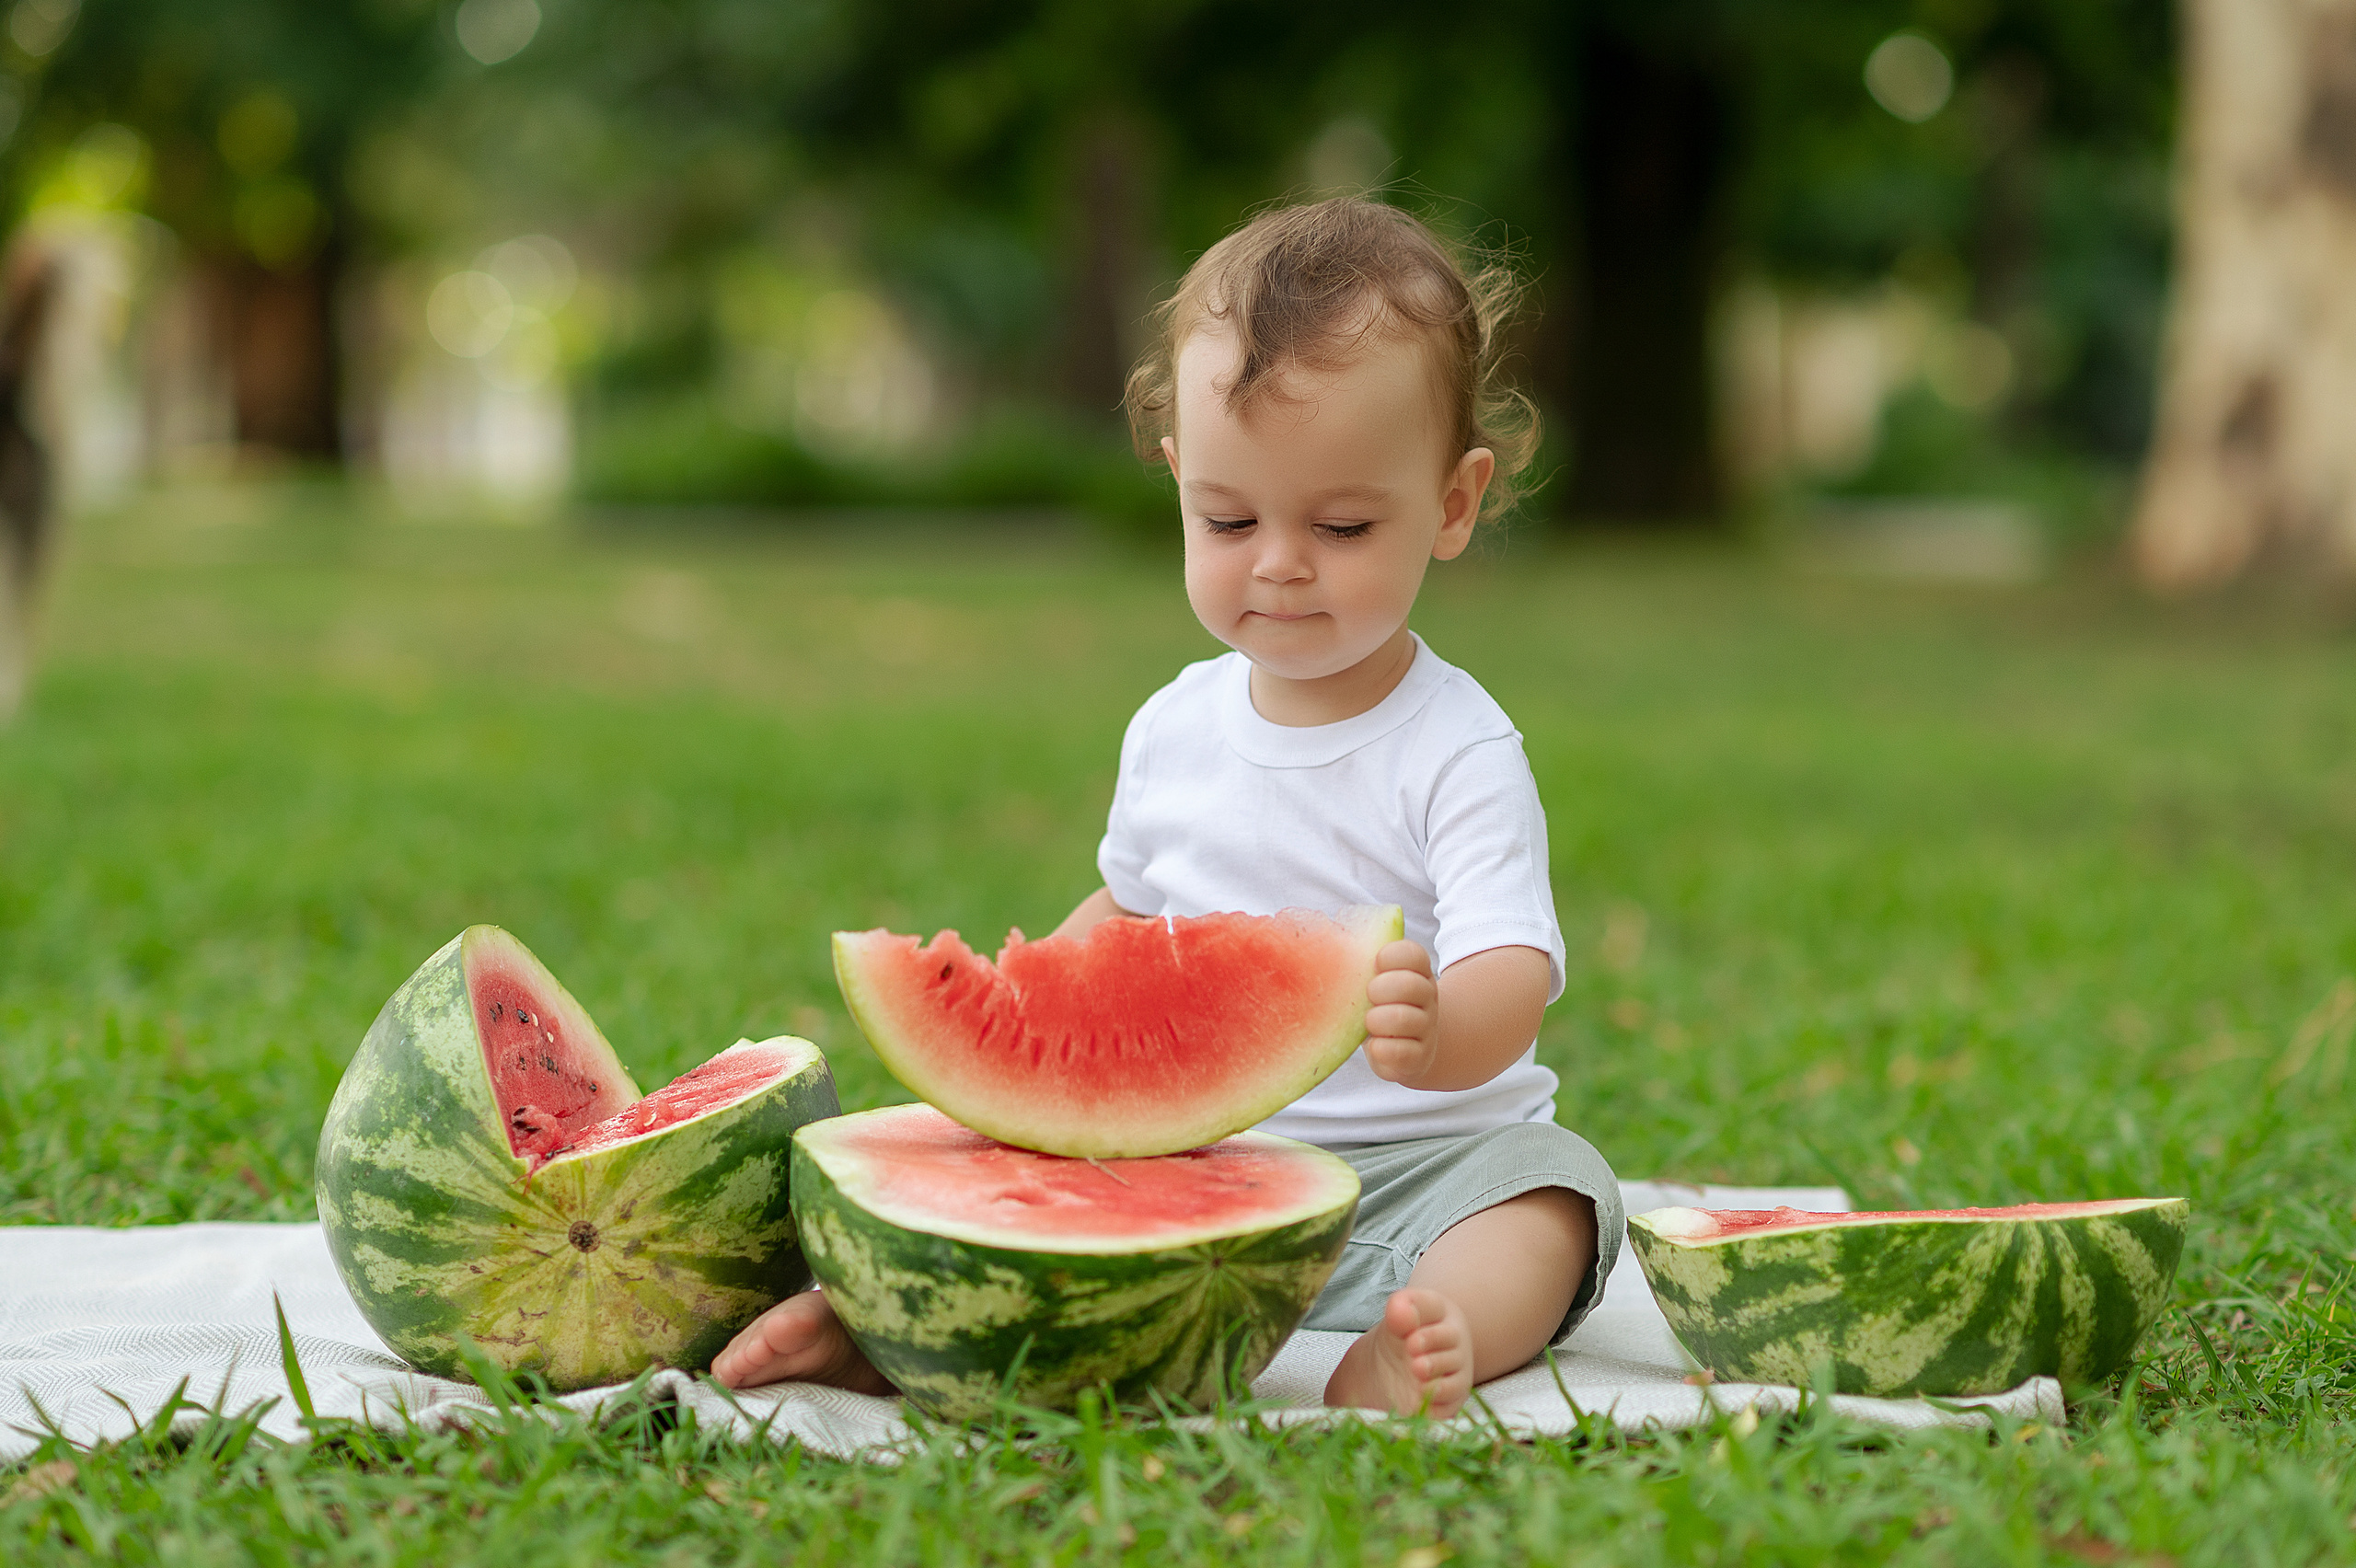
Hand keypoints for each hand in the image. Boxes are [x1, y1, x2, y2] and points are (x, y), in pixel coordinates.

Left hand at [1363, 940, 1438, 1085]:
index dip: (1389, 957)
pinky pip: (1399, 1052)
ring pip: (1403, 1019)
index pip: (1413, 954)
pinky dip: (1380, 1049)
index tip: (1375, 966)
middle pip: (1409, 985)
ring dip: (1376, 1020)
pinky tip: (1375, 1045)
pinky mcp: (1419, 1058)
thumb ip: (1362, 961)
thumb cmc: (1382, 1006)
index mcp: (1418, 972)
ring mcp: (1426, 1028)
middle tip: (1368, 997)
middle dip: (1378, 990)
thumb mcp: (1377, 980)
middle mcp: (1427, 998)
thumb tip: (1325, 932)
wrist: (1409, 1049)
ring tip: (1369, 1022)